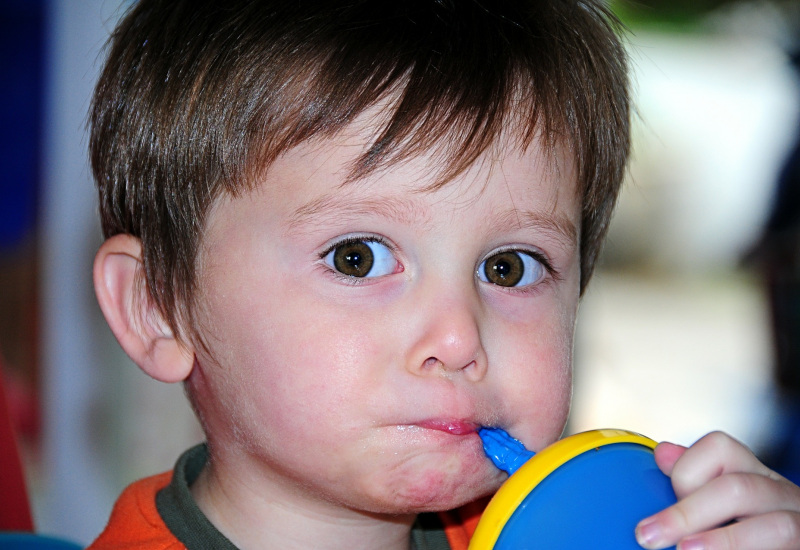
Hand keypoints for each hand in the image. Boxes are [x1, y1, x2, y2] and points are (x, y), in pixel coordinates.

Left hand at [635, 431, 799, 549]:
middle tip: (649, 535)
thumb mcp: (718, 502)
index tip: (666, 494)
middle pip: (738, 489)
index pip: (720, 447)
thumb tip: (662, 453)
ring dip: (723, 540)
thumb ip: (694, 480)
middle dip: (688, 512)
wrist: (779, 545)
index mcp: (754, 473)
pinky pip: (784, 547)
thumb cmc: (746, 530)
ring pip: (775, 526)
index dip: (687, 468)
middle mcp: (780, 493)